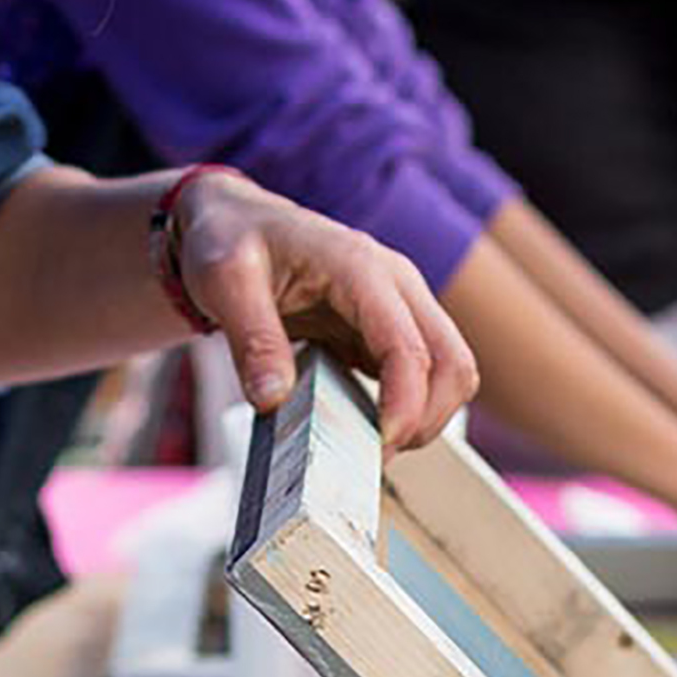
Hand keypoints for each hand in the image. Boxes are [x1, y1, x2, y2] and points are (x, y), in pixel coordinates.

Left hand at [171, 173, 479, 451]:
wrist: (235, 220)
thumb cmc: (230, 241)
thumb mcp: (224, 282)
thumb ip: (252, 340)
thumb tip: (273, 399)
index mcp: (360, 267)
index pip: (409, 345)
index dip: (405, 404)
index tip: (378, 446)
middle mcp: (395, 284)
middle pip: (453, 363)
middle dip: (428, 420)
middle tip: (376, 456)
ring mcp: (399, 306)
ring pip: (450, 372)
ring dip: (427, 418)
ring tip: (373, 446)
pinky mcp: (390, 329)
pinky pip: (424, 376)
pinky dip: (411, 409)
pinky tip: (368, 427)